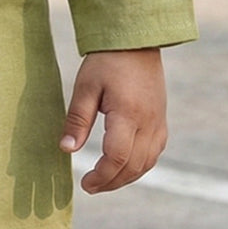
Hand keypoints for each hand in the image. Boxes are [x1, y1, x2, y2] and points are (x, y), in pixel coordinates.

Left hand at [59, 48, 166, 193]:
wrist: (136, 41)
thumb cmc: (107, 61)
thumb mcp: (86, 86)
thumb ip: (77, 119)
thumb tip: (66, 149)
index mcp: (128, 114)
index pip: (117, 156)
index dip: (102, 175)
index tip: (85, 183)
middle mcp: (149, 122)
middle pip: (133, 166)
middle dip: (111, 182)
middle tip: (90, 187)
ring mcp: (158, 122)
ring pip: (146, 163)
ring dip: (125, 178)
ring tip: (103, 181)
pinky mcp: (161, 120)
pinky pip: (154, 153)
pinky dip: (138, 166)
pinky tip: (123, 168)